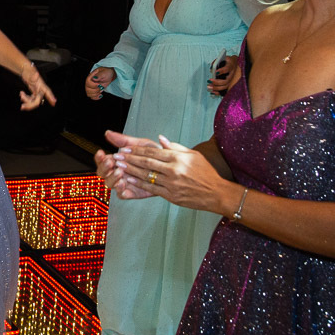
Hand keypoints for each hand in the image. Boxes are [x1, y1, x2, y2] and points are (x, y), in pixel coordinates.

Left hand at [18, 64, 56, 110]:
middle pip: (38, 100)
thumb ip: (33, 74)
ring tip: (21, 94)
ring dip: (26, 101)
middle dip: (30, 104)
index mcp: (41, 84)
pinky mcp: (34, 92)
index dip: (51, 97)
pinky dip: (25, 98)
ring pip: (34, 101)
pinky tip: (21, 94)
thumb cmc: (28, 70)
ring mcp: (37, 91)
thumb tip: (36, 74)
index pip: (47, 91)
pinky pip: (31, 99)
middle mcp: (40, 89)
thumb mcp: (30, 72)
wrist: (25, 69)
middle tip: (22, 106)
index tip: (54, 102)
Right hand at [85, 67, 114, 99]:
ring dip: (96, 94)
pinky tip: (100, 95)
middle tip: (101, 87)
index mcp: (90, 77)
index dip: (93, 85)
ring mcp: (91, 87)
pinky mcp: (94, 91)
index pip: (87, 82)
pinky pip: (92, 97)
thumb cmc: (106, 72)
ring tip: (100, 90)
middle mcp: (89, 82)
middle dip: (95, 90)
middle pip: (87, 89)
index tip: (99, 84)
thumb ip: (99, 75)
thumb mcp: (104, 72)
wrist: (109, 75)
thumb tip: (94, 78)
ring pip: (89, 94)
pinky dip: (96, 97)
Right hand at [95, 130, 160, 197]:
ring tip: (119, 172)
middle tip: (110, 162)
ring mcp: (124, 183)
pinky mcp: (132, 192)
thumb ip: (123, 140)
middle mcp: (118, 172)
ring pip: (110, 184)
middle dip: (104, 168)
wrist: (169, 166)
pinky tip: (123, 183)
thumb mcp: (139, 144)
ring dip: (112, 178)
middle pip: (103, 174)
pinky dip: (120, 190)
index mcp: (117, 161)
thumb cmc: (154, 154)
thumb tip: (108, 133)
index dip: (99, 158)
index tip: (101, 153)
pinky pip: (122, 194)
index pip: (102, 161)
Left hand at [110, 132, 229, 212]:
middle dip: (130, 159)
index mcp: (178, 158)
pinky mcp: (172, 196)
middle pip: (147, 163)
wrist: (217, 193)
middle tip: (117, 156)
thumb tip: (159, 139)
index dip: (137, 151)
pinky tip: (130, 180)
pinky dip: (140, 184)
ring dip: (131, 171)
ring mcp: (172, 184)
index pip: (153, 152)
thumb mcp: (193, 155)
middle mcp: (174, 170)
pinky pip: (152, 188)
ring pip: (147, 176)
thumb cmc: (206, 172)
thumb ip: (175, 147)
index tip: (125, 149)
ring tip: (119, 167)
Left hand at [207, 55, 239, 95]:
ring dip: (216, 88)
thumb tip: (211, 69)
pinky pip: (224, 90)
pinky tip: (212, 92)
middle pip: (226, 80)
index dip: (221, 71)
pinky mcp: (229, 84)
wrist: (234, 63)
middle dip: (217, 82)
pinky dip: (218, 92)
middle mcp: (231, 75)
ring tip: (209, 87)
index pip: (227, 69)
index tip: (216, 72)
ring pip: (225, 86)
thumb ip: (216, 62)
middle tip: (210, 81)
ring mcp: (231, 80)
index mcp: (230, 66)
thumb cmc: (227, 61)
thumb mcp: (223, 58)